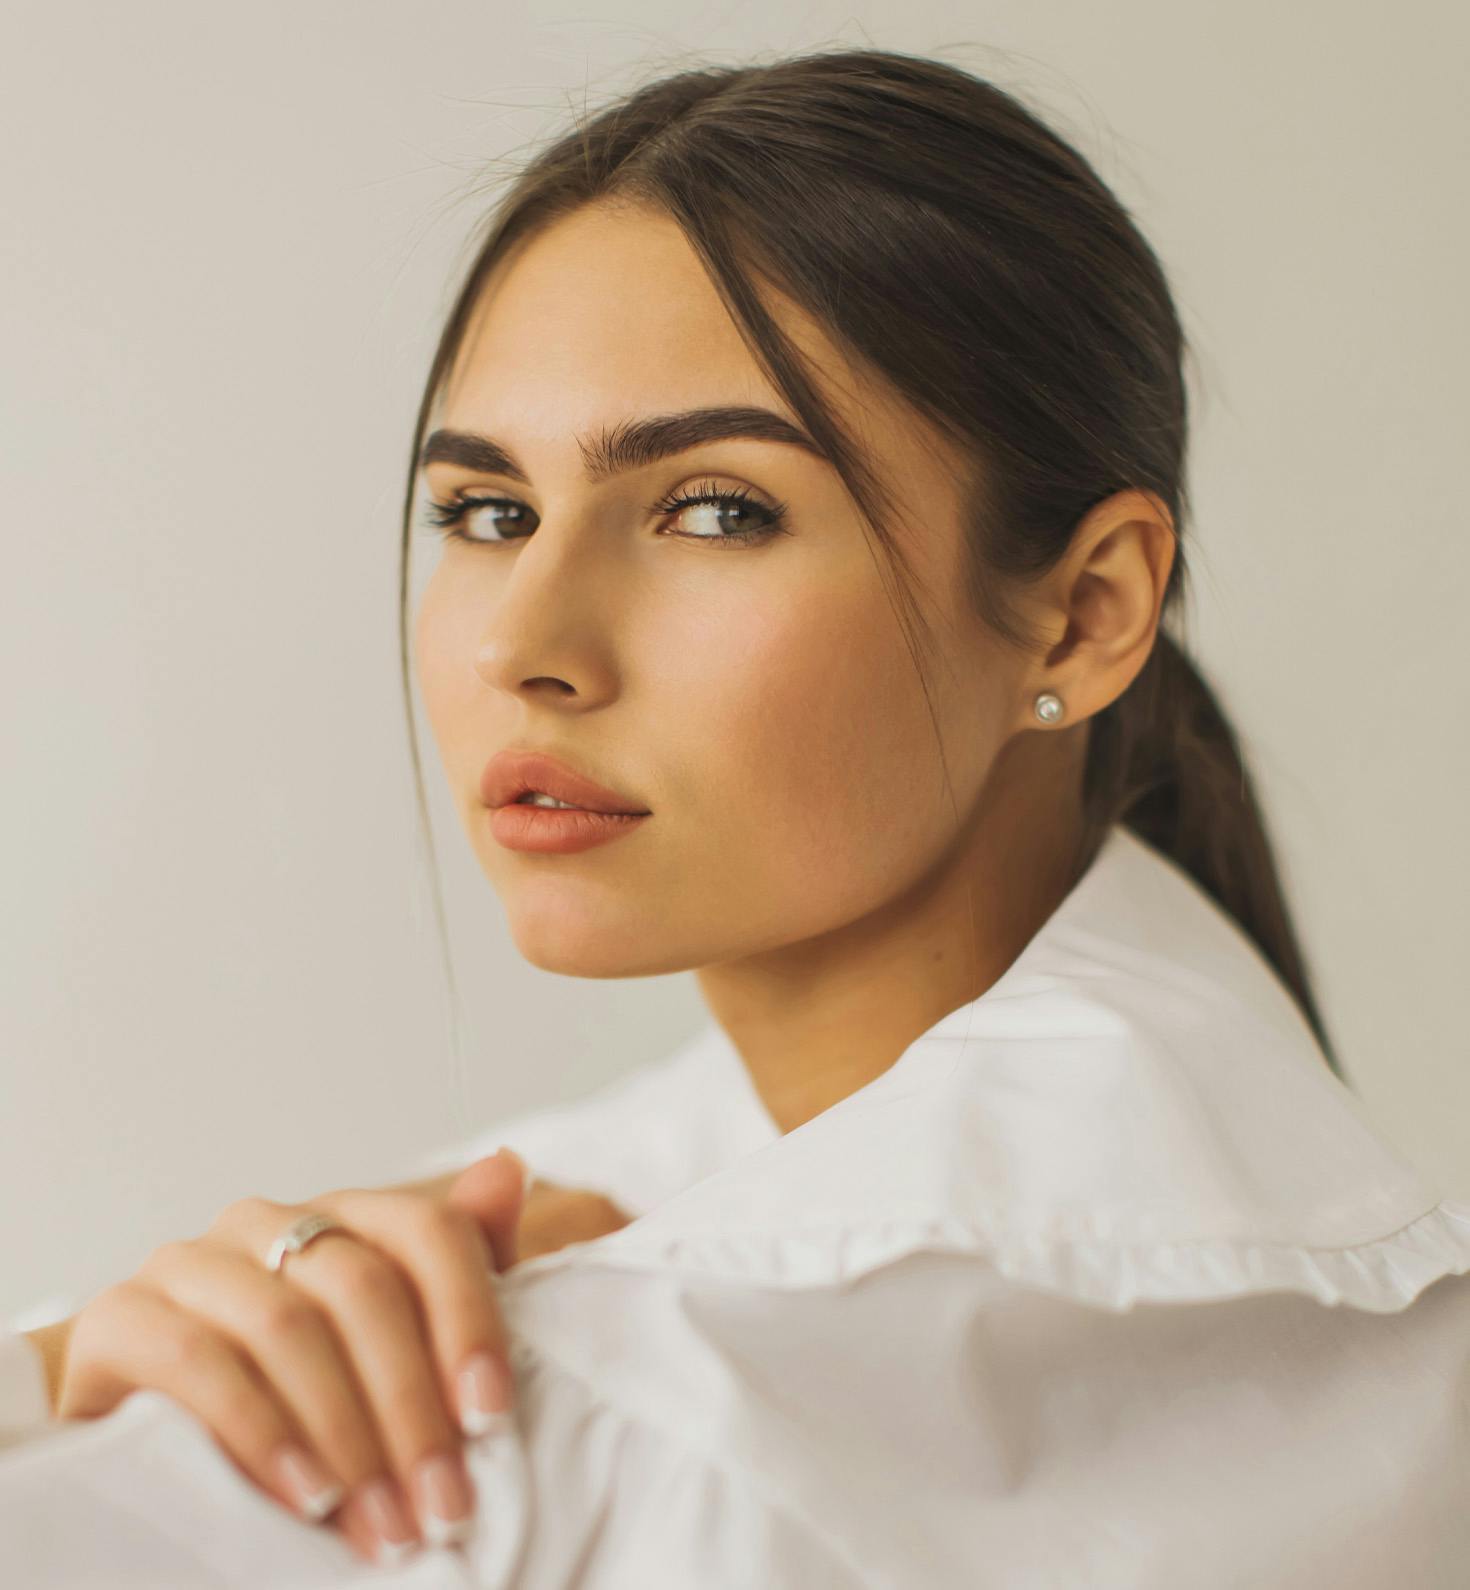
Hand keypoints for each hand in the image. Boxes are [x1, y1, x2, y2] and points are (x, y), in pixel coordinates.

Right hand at [42, 1148, 529, 1566]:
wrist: (157, 1454)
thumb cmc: (302, 1402)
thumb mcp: (400, 1344)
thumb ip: (462, 1262)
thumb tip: (507, 1167)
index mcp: (342, 1216)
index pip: (428, 1231)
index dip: (469, 1318)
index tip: (492, 1417)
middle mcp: (264, 1222)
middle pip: (363, 1285)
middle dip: (412, 1406)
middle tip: (441, 1506)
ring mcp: (188, 1262)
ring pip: (288, 1324)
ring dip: (347, 1435)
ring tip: (383, 1523)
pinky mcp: (120, 1318)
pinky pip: (197, 1360)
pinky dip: (261, 1433)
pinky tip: (305, 1497)